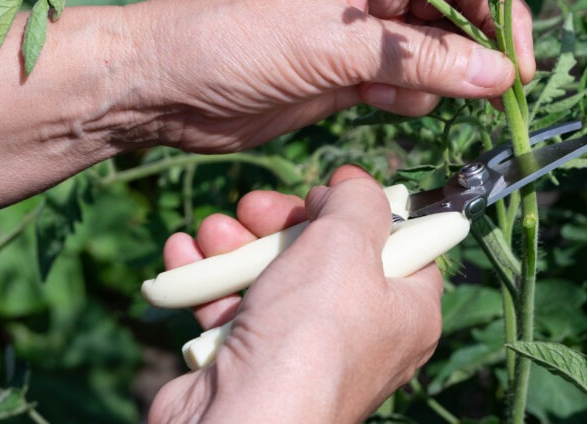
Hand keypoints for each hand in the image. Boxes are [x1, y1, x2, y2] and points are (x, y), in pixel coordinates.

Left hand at [125, 0, 533, 152]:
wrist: (161, 89)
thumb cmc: (232, 41)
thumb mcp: (330, 46)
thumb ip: (417, 60)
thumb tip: (500, 74)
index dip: (496, 5)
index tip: (517, 57)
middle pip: (454, 11)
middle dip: (478, 49)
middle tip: (503, 90)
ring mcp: (359, 35)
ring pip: (434, 55)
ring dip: (442, 80)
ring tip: (413, 98)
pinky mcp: (346, 78)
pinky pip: (405, 87)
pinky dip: (410, 101)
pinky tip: (383, 108)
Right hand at [147, 167, 443, 423]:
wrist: (239, 423)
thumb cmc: (309, 337)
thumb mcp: (347, 244)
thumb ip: (359, 202)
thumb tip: (354, 186)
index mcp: (404, 314)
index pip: (401, 248)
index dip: (366, 211)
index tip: (330, 187)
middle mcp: (359, 336)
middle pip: (325, 255)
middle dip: (280, 222)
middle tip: (254, 207)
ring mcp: (300, 352)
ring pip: (270, 277)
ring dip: (234, 246)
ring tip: (212, 232)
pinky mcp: (248, 363)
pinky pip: (228, 307)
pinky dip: (204, 279)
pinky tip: (182, 254)